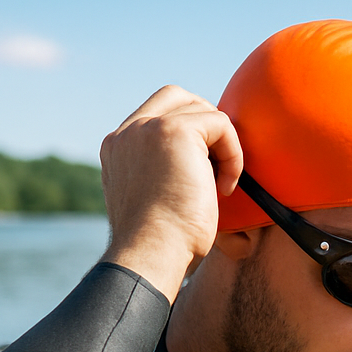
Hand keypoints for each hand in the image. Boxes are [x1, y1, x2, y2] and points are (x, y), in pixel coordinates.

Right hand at [99, 86, 242, 302]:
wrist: (151, 255)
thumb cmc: (162, 246)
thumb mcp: (157, 203)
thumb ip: (166, 175)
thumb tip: (208, 174)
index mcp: (118, 149)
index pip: (155, 117)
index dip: (190, 133)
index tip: (205, 169)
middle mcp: (127, 134)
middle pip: (175, 96)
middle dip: (206, 121)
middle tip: (221, 163)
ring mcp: (147, 128)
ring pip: (202, 110)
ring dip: (221, 145)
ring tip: (220, 185)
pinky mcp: (174, 131)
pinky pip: (221, 123)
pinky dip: (233, 154)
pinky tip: (225, 189)